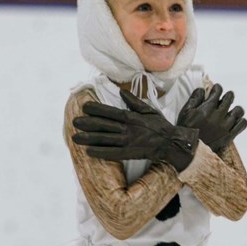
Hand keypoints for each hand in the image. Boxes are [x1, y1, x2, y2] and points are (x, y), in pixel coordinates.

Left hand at [72, 90, 198, 171]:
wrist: (171, 143)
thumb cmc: (160, 125)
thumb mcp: (149, 109)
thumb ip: (134, 101)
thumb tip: (122, 91)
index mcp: (132, 117)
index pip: (110, 112)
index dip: (97, 109)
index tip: (84, 107)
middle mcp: (128, 129)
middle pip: (104, 126)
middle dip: (88, 124)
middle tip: (75, 122)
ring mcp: (128, 142)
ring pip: (105, 139)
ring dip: (89, 138)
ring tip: (75, 137)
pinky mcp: (129, 153)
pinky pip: (112, 153)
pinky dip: (100, 153)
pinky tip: (89, 152)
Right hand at [177, 83, 246, 153]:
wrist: (188, 150)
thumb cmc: (185, 130)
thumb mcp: (185, 112)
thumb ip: (195, 98)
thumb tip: (202, 89)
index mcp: (207, 108)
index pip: (218, 90)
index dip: (217, 88)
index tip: (215, 90)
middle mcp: (218, 116)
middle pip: (230, 97)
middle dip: (226, 96)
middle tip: (222, 100)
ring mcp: (225, 126)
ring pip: (239, 110)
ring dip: (234, 109)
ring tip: (229, 112)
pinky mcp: (229, 136)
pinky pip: (242, 124)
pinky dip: (240, 121)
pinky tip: (233, 122)